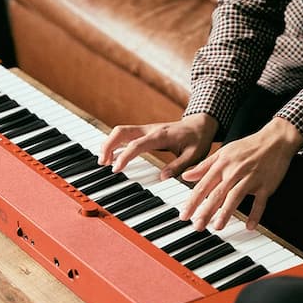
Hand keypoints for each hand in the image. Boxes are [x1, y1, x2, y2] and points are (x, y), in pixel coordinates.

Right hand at [99, 113, 218, 179]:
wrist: (200, 124)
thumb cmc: (197, 140)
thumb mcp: (194, 155)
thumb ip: (179, 166)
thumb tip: (162, 177)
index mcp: (160, 135)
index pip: (136, 144)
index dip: (125, 156)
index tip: (116, 169)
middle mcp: (149, 130)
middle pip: (121, 131)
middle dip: (107, 145)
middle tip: (102, 163)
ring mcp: (145, 130)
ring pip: (120, 131)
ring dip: (108, 144)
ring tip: (103, 161)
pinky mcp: (144, 133)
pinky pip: (124, 135)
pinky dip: (114, 143)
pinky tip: (111, 156)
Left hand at [180, 117, 302, 231]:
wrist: (275, 140)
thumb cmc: (247, 147)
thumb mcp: (223, 153)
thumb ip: (204, 166)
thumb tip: (186, 176)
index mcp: (222, 165)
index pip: (203, 186)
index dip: (192, 201)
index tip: (184, 215)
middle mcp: (234, 172)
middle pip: (217, 194)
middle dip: (206, 211)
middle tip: (197, 226)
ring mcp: (251, 179)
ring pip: (236, 197)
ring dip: (227, 212)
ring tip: (218, 226)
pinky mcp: (266, 185)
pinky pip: (260, 202)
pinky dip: (255, 214)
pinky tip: (249, 226)